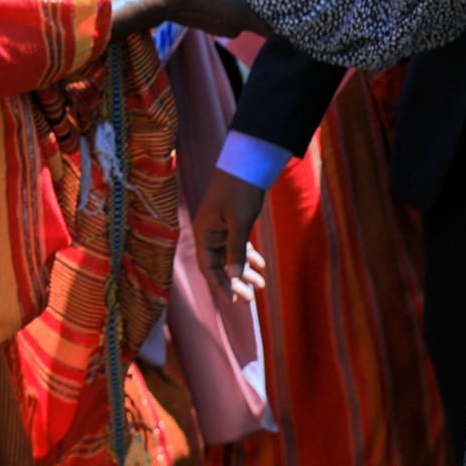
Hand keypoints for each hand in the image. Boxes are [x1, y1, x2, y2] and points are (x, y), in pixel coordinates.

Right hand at [108, 0, 276, 39]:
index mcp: (243, 18)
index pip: (273, 32)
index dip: (284, 26)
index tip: (293, 17)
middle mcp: (234, 28)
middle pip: (257, 24)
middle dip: (264, 11)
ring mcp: (220, 29)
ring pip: (241, 21)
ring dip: (245, 9)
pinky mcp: (208, 25)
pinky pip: (227, 19)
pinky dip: (231, 9)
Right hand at [194, 169, 268, 302]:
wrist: (247, 164)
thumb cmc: (239, 191)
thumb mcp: (238, 223)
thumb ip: (235, 251)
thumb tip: (234, 277)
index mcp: (204, 232)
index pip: (208, 267)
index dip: (221, 286)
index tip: (236, 301)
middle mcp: (209, 232)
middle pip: (219, 265)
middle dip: (234, 282)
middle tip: (251, 298)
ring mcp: (221, 227)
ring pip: (230, 256)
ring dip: (244, 271)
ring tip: (261, 285)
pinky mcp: (232, 222)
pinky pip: (238, 245)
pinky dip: (248, 256)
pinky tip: (261, 266)